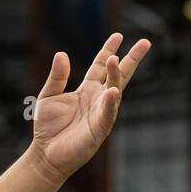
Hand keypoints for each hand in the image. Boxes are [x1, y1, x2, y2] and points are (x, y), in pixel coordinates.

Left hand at [29, 34, 149, 183]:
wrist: (45, 155)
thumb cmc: (47, 128)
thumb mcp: (48, 97)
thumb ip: (57, 77)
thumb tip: (61, 54)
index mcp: (87, 89)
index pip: (101, 66)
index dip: (109, 51)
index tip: (118, 36)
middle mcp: (97, 98)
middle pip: (117, 74)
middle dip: (131, 59)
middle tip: (145, 42)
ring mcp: (101, 112)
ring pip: (114, 90)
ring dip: (116, 75)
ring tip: (117, 60)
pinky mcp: (99, 129)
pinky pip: (107, 113)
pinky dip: (110, 102)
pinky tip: (112, 91)